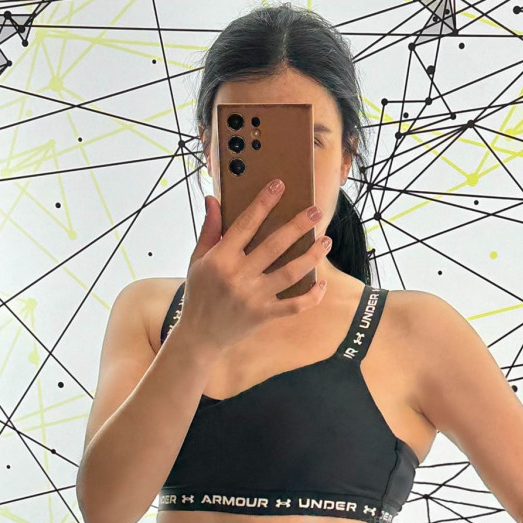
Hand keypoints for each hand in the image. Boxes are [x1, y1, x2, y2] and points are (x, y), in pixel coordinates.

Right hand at [177, 182, 329, 350]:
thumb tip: (214, 198)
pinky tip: (322, 283)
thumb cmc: (199, 294)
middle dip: (298, 225)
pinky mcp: (265, 315)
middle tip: (315, 210)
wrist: (200, 337)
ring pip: (290, 273)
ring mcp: (254, 297)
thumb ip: (209, 229)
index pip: (245, 224)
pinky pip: (294, 305)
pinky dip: (311, 296)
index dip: (263, 203)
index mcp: (220, 259)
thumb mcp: (197, 260)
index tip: (279, 185)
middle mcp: (238, 276)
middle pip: (274, 245)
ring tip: (325, 241)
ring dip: (311, 256)